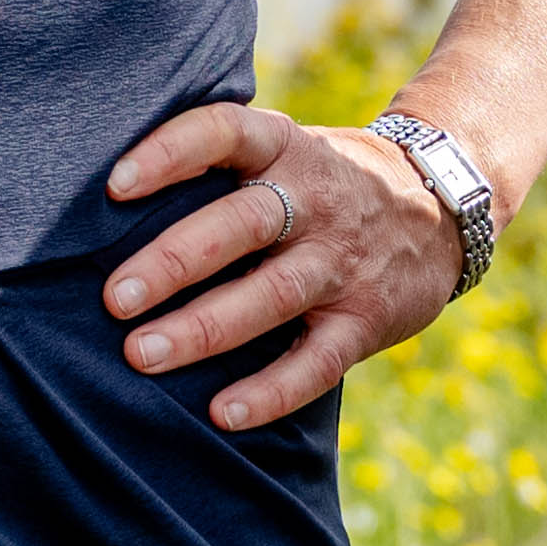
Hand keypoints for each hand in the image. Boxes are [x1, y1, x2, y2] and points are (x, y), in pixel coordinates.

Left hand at [94, 100, 470, 428]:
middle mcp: (315, 199)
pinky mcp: (366, 319)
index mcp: (285, 147)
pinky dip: (270, 390)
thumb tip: (104, 201)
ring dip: (206, 327)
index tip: (115, 186)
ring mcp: (343, 262)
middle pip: (241, 224)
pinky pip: (317, 362)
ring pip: (272, 295)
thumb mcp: (285, 149)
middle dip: (175, 260)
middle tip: (114, 298)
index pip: (225, 132)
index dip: (171, 153)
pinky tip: (221, 413)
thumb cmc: (320, 182)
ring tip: (142, 354)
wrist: (441, 205)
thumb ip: (220, 166)